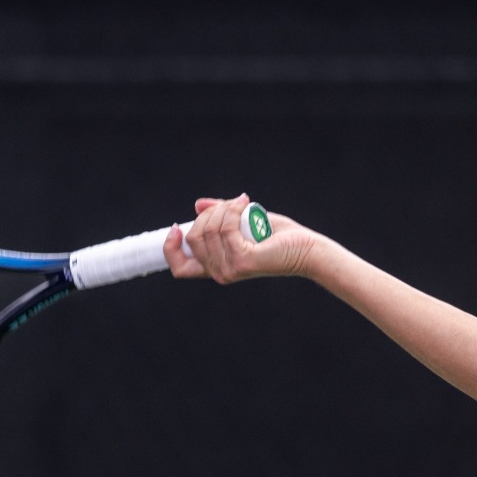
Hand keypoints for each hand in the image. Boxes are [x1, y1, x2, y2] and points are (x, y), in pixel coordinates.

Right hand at [162, 193, 319, 282]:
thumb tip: (199, 205)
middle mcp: (220, 273)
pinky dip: (233, 209)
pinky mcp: (242, 261)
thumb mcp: (243, 222)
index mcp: (216, 267)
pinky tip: (245, 203)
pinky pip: (226, 228)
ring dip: (223, 209)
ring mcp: (230, 269)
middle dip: (208, 214)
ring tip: (242, 203)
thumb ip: (221, 215)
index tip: (176, 226)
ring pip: (208, 230)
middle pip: (193, 238)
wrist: (306, 248)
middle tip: (230, 205)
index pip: (179, 268)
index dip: (170, 247)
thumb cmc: (278, 237)